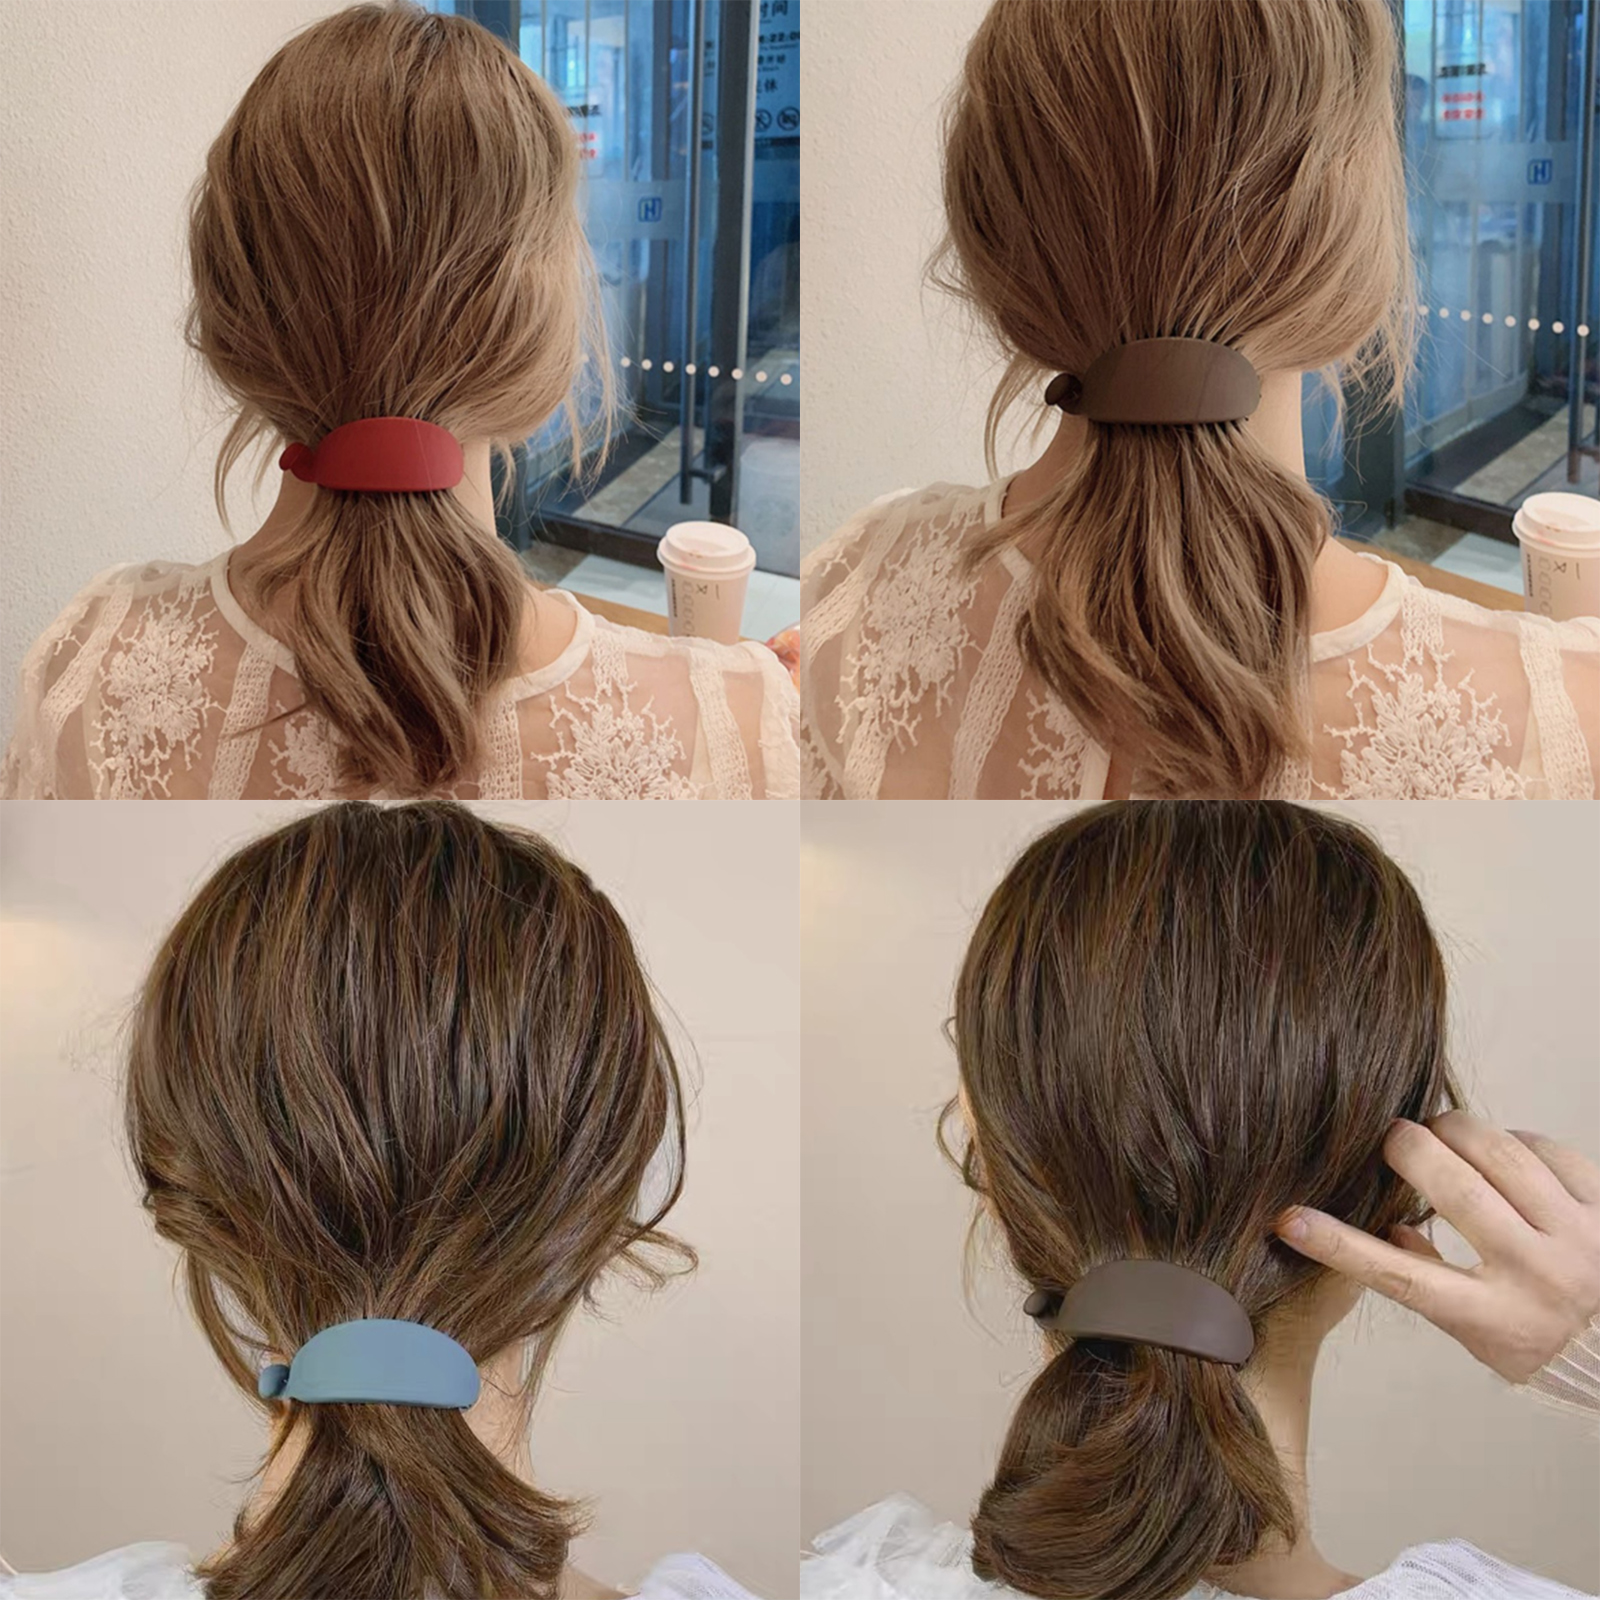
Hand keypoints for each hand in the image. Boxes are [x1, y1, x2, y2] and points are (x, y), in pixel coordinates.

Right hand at [1273, 1111, 1599, 1383]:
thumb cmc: (1546, 1342)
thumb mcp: (1481, 1334)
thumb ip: (1429, 1284)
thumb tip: (1384, 1231)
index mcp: (1495, 1320)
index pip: (1401, 1278)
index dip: (1340, 1245)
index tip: (1291, 1218)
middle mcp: (1538, 1277)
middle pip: (1453, 1191)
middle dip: (1408, 1148)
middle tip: (1392, 1138)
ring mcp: (1579, 1238)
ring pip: (1500, 1153)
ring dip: (1456, 1130)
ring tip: (1441, 1132)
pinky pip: (1547, 1149)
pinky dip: (1514, 1138)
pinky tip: (1504, 1148)